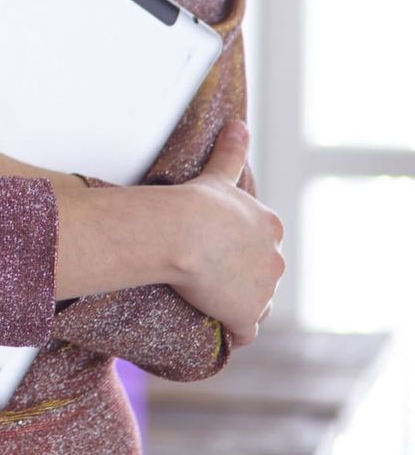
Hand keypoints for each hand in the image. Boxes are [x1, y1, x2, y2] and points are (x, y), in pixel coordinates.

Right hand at [170, 121, 284, 347]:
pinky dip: (232, 331)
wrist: (179, 232)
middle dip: (239, 278)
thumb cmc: (194, 202)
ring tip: (206, 299)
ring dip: (235, 304)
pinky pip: (243, 331)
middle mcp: (275, 258)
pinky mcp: (245, 314)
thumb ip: (231, 151)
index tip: (213, 250)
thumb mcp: (218, 174)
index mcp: (270, 226)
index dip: (238, 250)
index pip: (262, 245)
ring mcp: (263, 290)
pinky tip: (215, 327)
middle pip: (261, 275)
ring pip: (254, 303)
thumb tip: (239, 122)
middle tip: (204, 274)